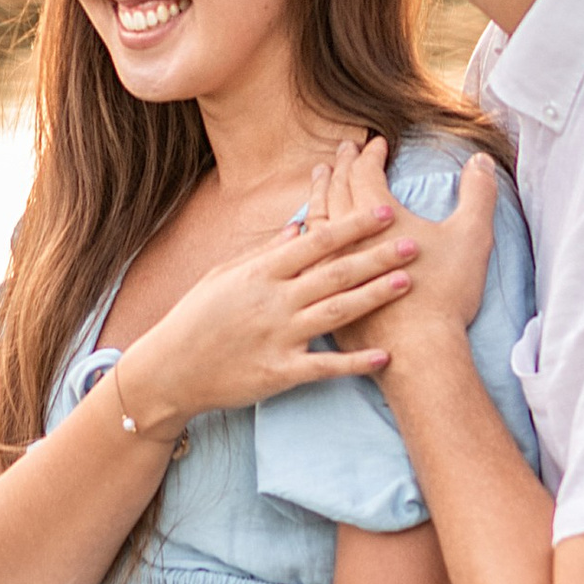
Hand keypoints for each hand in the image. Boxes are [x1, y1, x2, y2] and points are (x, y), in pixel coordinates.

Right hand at [116, 165, 417, 433]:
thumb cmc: (196, 318)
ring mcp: (277, 337)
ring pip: (336, 313)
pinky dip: (355, 362)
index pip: (316, 240)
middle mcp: (273, 301)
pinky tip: (385, 356)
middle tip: (414, 242)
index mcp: (261, 272)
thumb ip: (264, 253)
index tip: (385, 210)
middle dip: (377, 256)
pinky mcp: (279, 373)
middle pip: (335, 273)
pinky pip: (324, 366)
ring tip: (408, 282)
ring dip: (375, 296)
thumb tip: (297, 228)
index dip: (353, 225)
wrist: (169, 370)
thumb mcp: (224, 275)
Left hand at [318, 135, 492, 383]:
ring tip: (320, 179)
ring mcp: (328, 265)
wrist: (417, 352)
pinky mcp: (322, 293)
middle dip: (341, 166)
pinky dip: (306, 235)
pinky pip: (305, 255)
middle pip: (336, 189)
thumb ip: (478, 194)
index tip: (376, 143)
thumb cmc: (444, 294)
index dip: (370, 154)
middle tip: (344, 151)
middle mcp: (345, 235)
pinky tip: (306, 236)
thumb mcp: (471, 237)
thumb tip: (481, 160)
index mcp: (376, 216)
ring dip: (319, 193)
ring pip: (315, 219)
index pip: (364, 173)